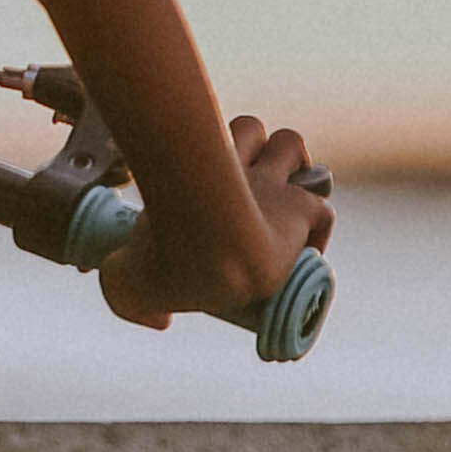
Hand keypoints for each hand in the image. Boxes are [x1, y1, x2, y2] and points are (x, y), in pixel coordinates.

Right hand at [99, 114, 330, 332]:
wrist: (213, 252)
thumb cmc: (166, 262)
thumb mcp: (128, 287)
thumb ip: (132, 304)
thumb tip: (159, 321)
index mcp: (191, 181)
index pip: (203, 155)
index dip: (207, 172)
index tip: (202, 213)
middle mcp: (235, 173)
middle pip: (248, 129)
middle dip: (251, 148)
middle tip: (249, 187)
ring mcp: (271, 187)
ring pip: (289, 147)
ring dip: (291, 168)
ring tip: (284, 202)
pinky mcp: (301, 208)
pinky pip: (322, 207)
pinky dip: (318, 228)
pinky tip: (305, 252)